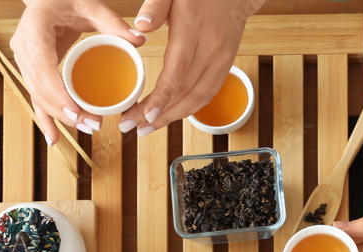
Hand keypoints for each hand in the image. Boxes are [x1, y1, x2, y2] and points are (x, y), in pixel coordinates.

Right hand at [10, 0, 145, 143]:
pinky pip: (37, 96)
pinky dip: (46, 118)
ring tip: (85, 130)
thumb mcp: (90, 4)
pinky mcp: (31, 69)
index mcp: (34, 29)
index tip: (78, 112)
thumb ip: (113, 22)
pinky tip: (54, 139)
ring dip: (60, 117)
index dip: (59, 94)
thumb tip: (139, 39)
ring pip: (38, 96)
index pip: (43, 68)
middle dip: (66, 111)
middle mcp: (23, 47)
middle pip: (41, 89)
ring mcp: (23, 60)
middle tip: (94, 125)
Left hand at [121, 0, 265, 135]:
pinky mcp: (227, 64)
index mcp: (193, 30)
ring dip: (174, 117)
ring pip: (199, 98)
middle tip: (135, 128)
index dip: (161, 98)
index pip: (177, 72)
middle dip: (160, 116)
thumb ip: (155, 6)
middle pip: (185, 92)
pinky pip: (209, 93)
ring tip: (149, 128)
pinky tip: (172, 115)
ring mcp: (222, 59)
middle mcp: (211, 49)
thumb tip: (140, 26)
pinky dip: (190, 108)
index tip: (143, 116)